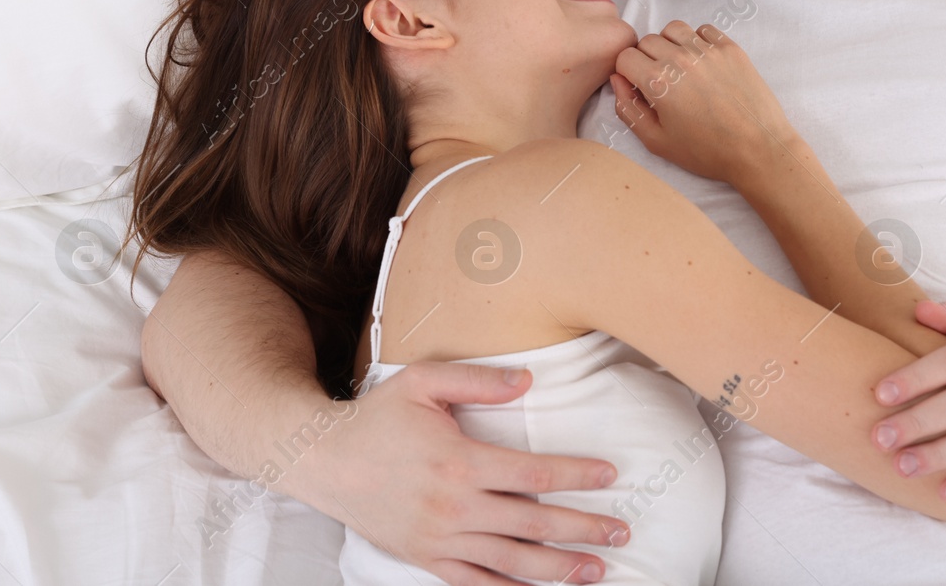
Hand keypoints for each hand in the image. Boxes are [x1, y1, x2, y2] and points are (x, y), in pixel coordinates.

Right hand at [296, 361, 629, 584]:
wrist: (323, 461)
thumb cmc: (377, 417)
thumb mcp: (423, 382)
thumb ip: (479, 381)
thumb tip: (529, 380)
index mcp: (460, 461)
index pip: (534, 474)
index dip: (577, 476)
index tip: (610, 476)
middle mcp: (454, 507)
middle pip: (533, 524)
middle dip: (583, 530)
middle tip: (622, 532)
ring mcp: (439, 539)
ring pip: (511, 562)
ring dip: (559, 569)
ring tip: (597, 570)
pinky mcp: (425, 558)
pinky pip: (474, 583)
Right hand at [612, 20, 797, 185]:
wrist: (757, 150)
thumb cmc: (707, 151)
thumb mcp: (657, 141)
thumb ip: (629, 109)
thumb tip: (618, 81)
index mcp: (658, 82)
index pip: (625, 57)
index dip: (627, 73)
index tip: (638, 86)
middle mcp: (681, 59)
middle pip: (647, 41)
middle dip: (646, 59)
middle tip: (661, 83)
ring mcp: (708, 50)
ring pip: (674, 29)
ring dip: (670, 44)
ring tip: (680, 68)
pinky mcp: (730, 48)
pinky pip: (704, 30)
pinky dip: (697, 41)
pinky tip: (702, 63)